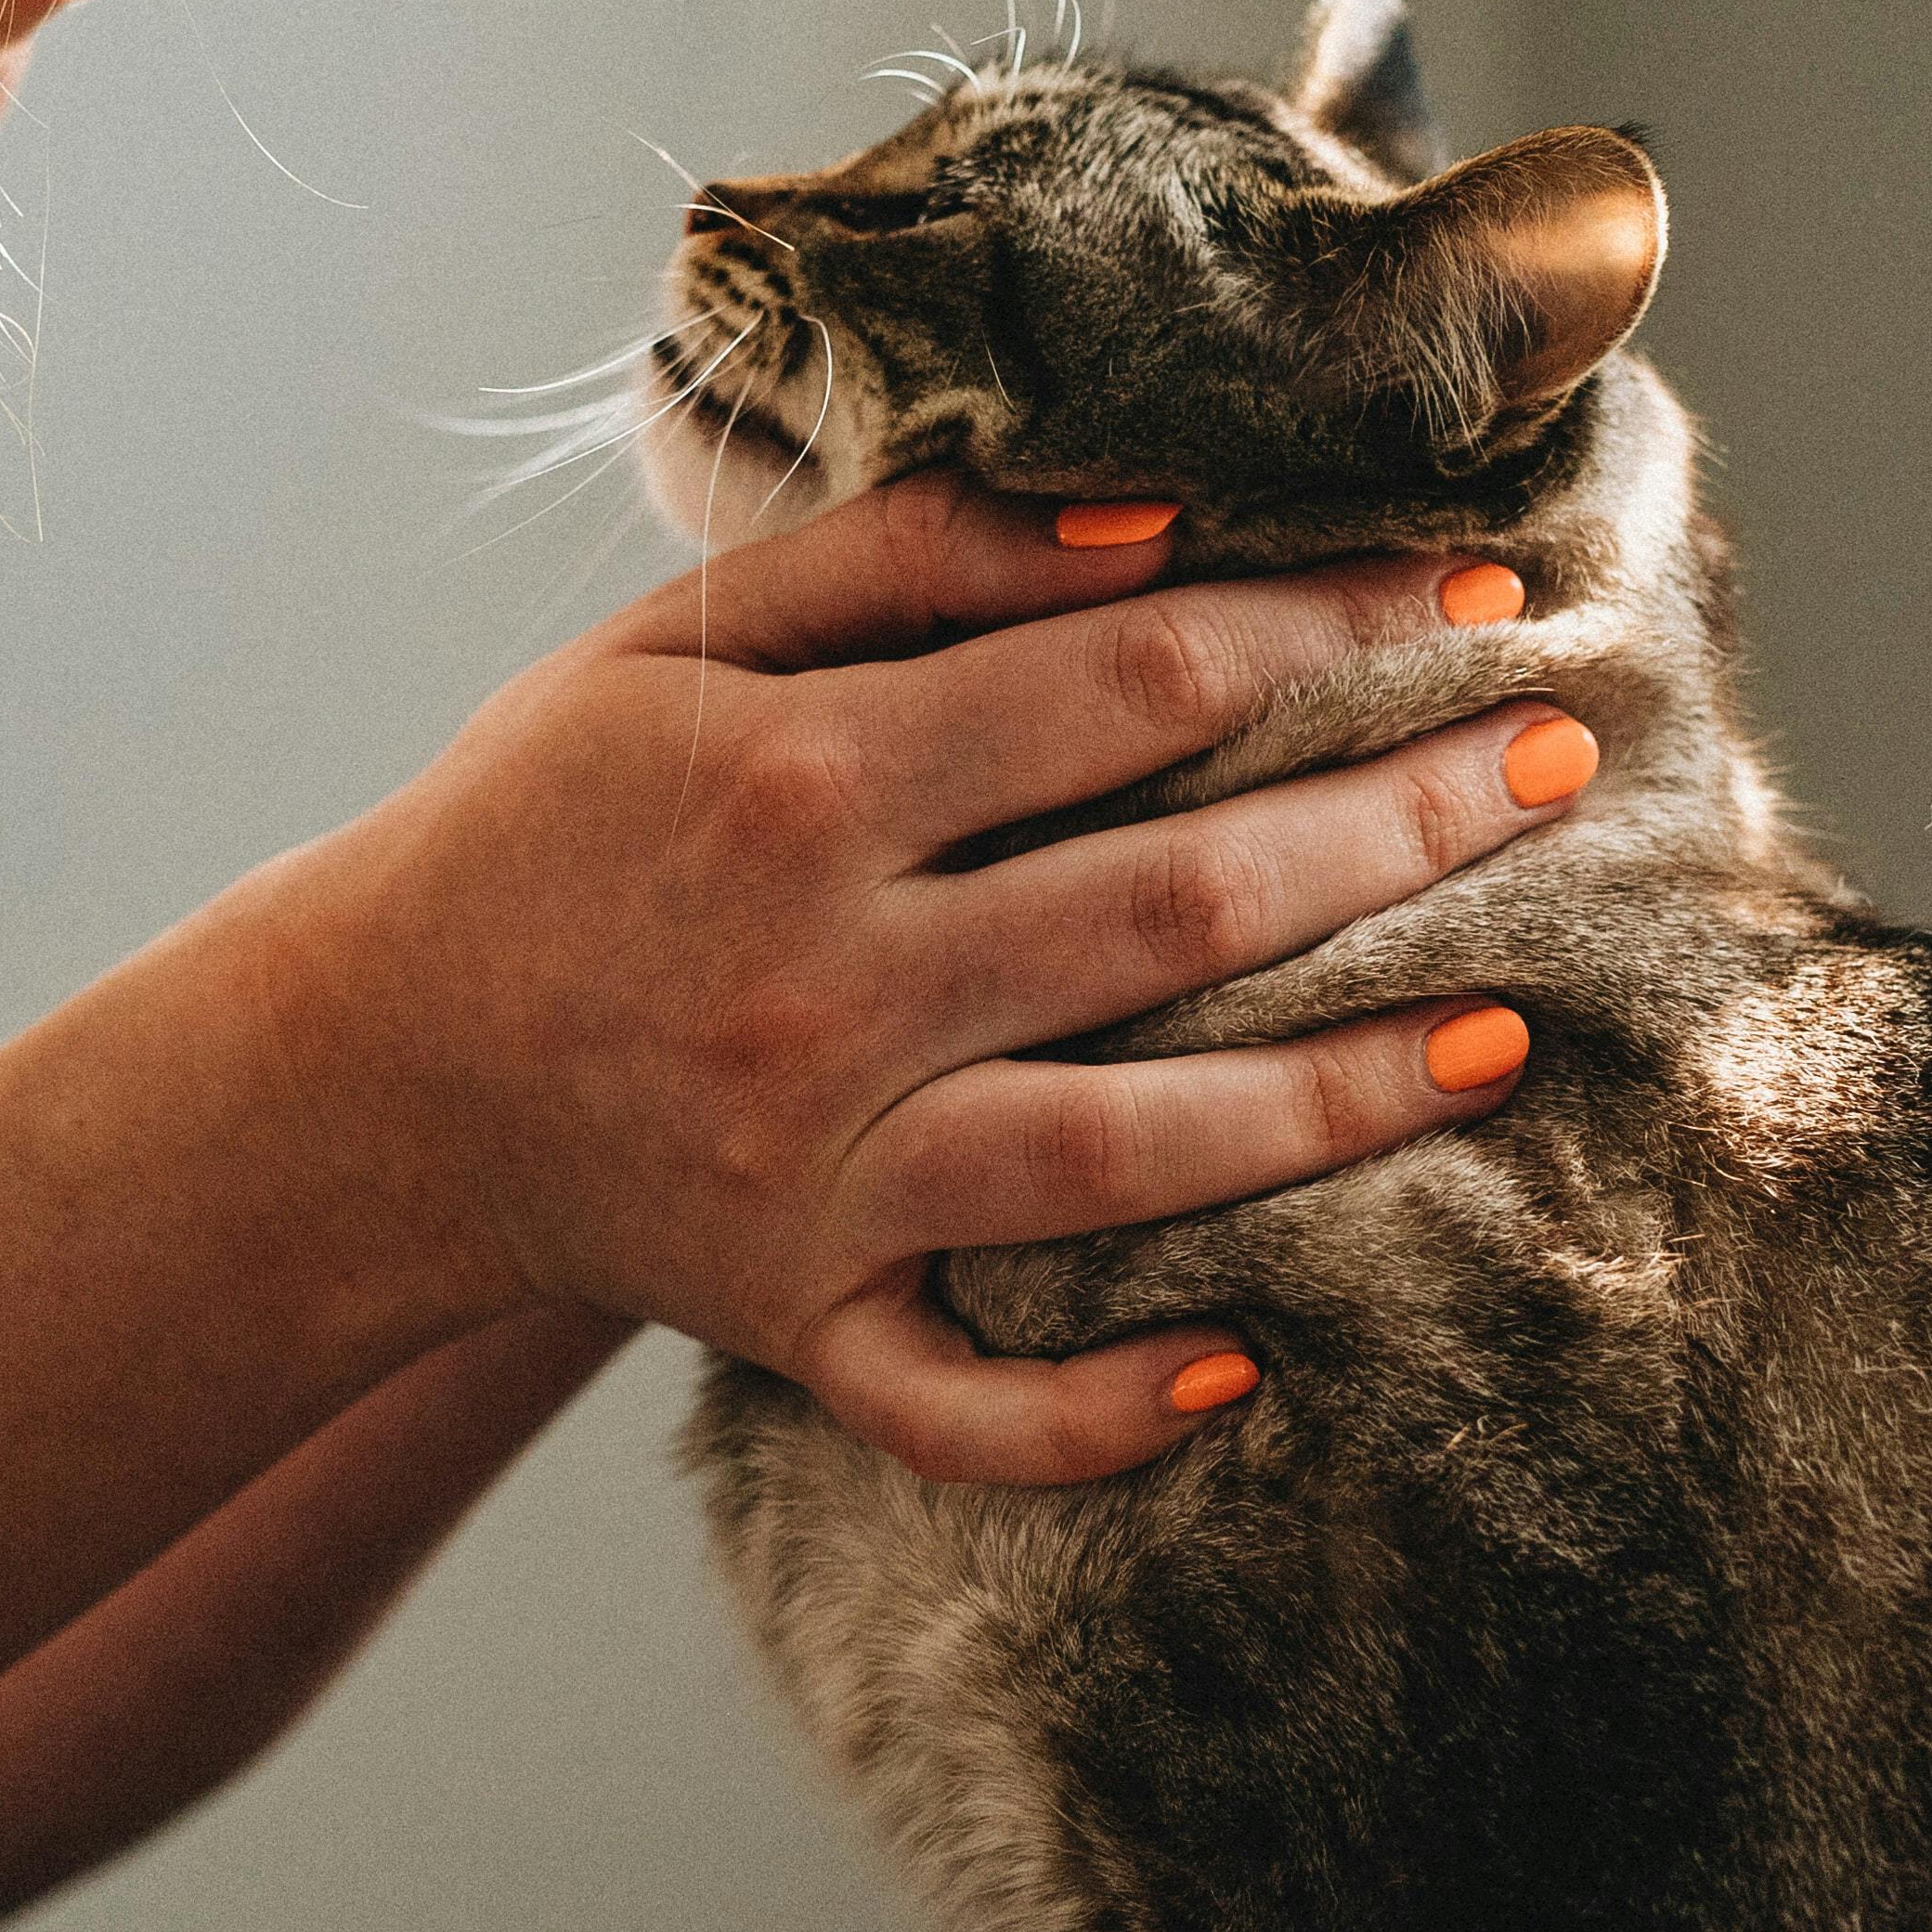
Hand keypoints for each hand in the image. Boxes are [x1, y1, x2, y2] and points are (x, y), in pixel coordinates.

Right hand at [289, 476, 1583, 1484]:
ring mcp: (816, 1172)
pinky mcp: (796, 1318)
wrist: (363, 1069)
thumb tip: (1150, 519)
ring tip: (1506, 1036)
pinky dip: (1097, 1411)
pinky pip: (964, 1402)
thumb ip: (906, 558)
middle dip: (1398, 824)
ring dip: (1332, 1099)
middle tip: (1568, 763)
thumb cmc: (549, 821)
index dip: (1324, 621)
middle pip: (1172, 903)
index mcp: (807, 785)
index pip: (1131, 680)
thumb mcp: (680, 644)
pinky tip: (1242, 1367)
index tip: (1470, 585)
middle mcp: (826, 982)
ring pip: (1124, 1154)